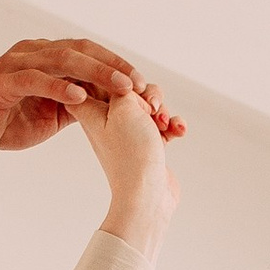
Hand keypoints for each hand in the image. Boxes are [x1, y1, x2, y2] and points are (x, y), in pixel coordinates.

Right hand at [0, 39, 184, 171]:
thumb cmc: (4, 124)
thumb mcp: (49, 114)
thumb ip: (76, 103)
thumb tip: (108, 105)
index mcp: (45, 58)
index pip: (89, 54)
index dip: (118, 67)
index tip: (144, 86)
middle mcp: (32, 53)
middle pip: (81, 51)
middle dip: (115, 67)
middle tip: (141, 85)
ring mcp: (15, 64)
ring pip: (63, 60)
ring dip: (97, 73)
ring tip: (122, 89)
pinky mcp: (0, 83)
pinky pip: (34, 80)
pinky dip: (59, 87)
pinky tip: (80, 98)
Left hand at [74, 89, 180, 257]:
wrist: (146, 195)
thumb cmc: (130, 154)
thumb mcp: (123, 107)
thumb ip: (123, 86)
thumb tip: (129, 83)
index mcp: (90, 111)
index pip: (91, 79)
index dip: (111, 75)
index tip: (128, 85)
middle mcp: (106, 121)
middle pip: (128, 89)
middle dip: (148, 95)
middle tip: (152, 109)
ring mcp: (126, 133)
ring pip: (148, 105)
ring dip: (163, 111)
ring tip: (165, 125)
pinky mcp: (145, 143)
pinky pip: (160, 123)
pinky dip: (171, 125)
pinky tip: (178, 132)